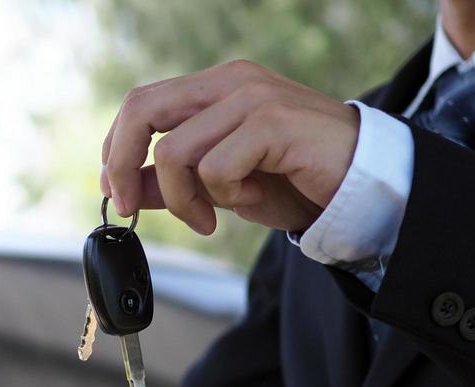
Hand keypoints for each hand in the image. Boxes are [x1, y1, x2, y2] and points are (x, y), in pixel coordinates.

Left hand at [100, 60, 359, 235]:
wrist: (359, 186)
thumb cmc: (294, 180)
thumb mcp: (219, 185)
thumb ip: (173, 181)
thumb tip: (125, 189)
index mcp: (215, 88)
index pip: (142, 103)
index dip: (117, 149)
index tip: (115, 192)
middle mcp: (231, 82)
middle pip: (142, 110)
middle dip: (125, 166)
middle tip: (130, 208)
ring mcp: (253, 98)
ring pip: (177, 151)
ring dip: (184, 199)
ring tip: (212, 216)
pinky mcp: (273, 122)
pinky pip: (216, 167)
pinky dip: (224, 196)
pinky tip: (249, 199)